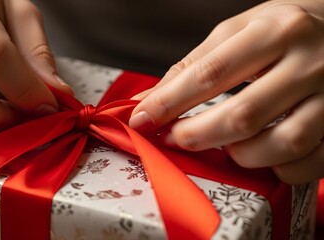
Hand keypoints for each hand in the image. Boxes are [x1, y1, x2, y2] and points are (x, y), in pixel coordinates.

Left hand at [130, 0, 323, 183]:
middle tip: (175, 139)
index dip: (169, 103)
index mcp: (275, 31)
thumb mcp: (239, 31)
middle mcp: (309, 62)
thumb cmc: (284, 30)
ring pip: (280, 145)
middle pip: (243, 115)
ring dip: (239, 156)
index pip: (210, 73)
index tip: (142, 120)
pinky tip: (262, 154)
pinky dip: (277, 169)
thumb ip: (193, 66)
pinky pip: (308, 164)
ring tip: (224, 145)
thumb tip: (148, 101)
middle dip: (196, 136)